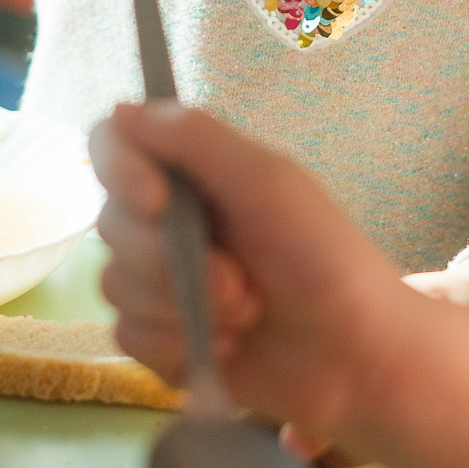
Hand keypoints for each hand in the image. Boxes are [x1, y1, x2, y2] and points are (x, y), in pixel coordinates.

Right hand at [91, 102, 426, 458]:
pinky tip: (226, 348)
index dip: (120, 171)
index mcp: (192, 174)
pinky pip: (126, 336)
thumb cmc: (323, 258)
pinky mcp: (162, 340)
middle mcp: (168, 222)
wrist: (358, 357)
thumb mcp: (266, 183)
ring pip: (114, 284)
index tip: (158, 202)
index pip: (112, 147)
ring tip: (246, 314)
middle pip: (109, 223)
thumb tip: (119, 110)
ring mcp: (162, 283)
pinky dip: (174, 344)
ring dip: (182, 304)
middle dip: (171, 259)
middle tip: (239, 279)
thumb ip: (193, 140)